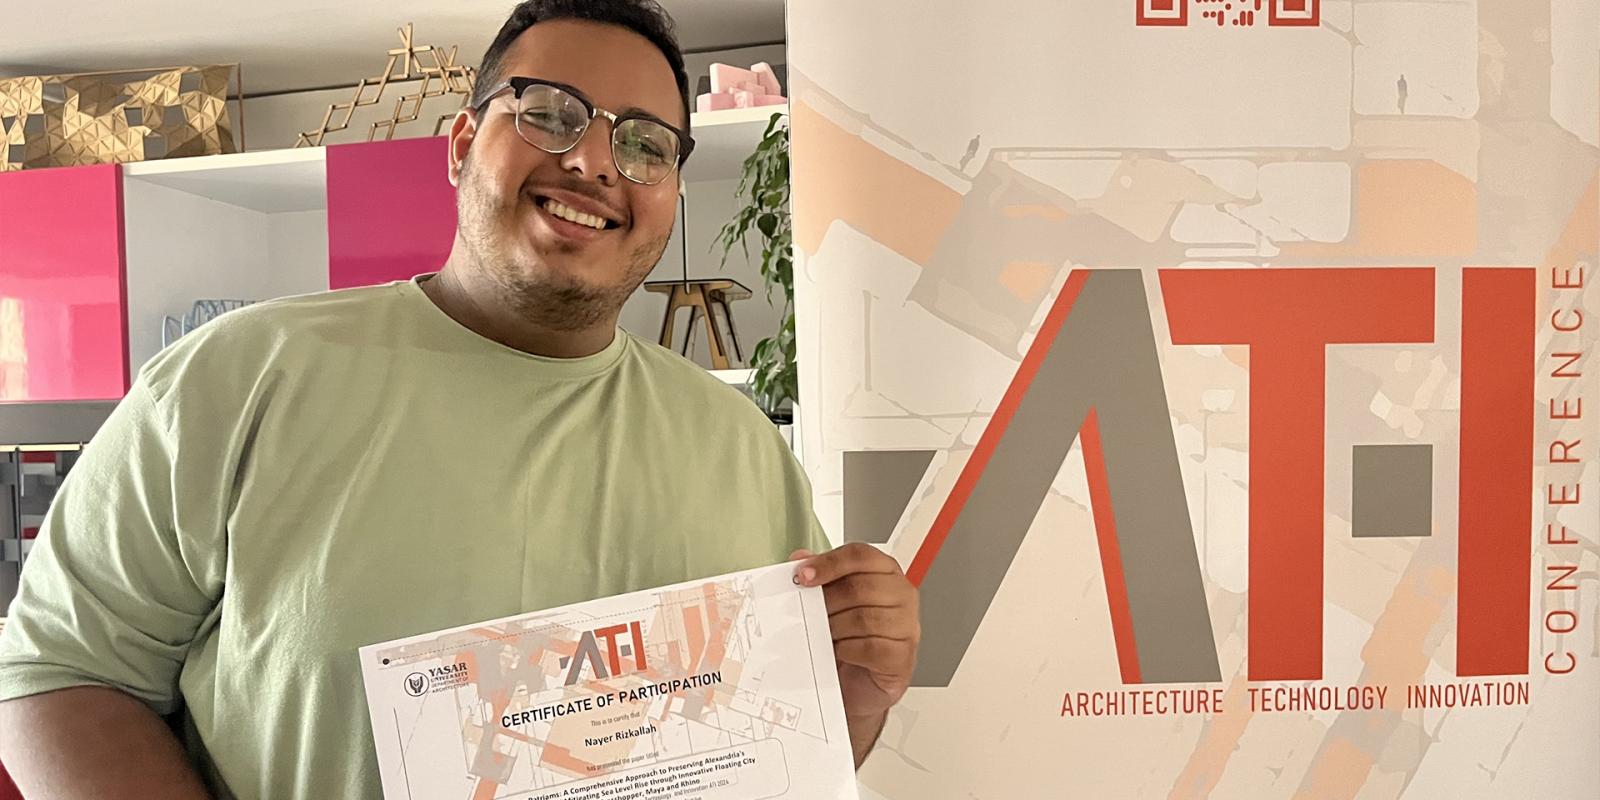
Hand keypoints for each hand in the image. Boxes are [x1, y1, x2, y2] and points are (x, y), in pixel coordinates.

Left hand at [792, 543, 918, 761]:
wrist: (857, 682)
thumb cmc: (849, 637)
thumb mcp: (832, 602)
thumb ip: (818, 577)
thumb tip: (800, 558)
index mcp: (885, 571)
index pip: (860, 555)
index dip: (829, 563)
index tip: (803, 575)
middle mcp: (902, 594)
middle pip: (860, 587)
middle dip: (827, 601)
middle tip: (809, 613)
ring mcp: (907, 625)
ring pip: (865, 618)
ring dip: (835, 627)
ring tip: (824, 634)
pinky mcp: (902, 655)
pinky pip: (871, 647)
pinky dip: (848, 649)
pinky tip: (840, 650)